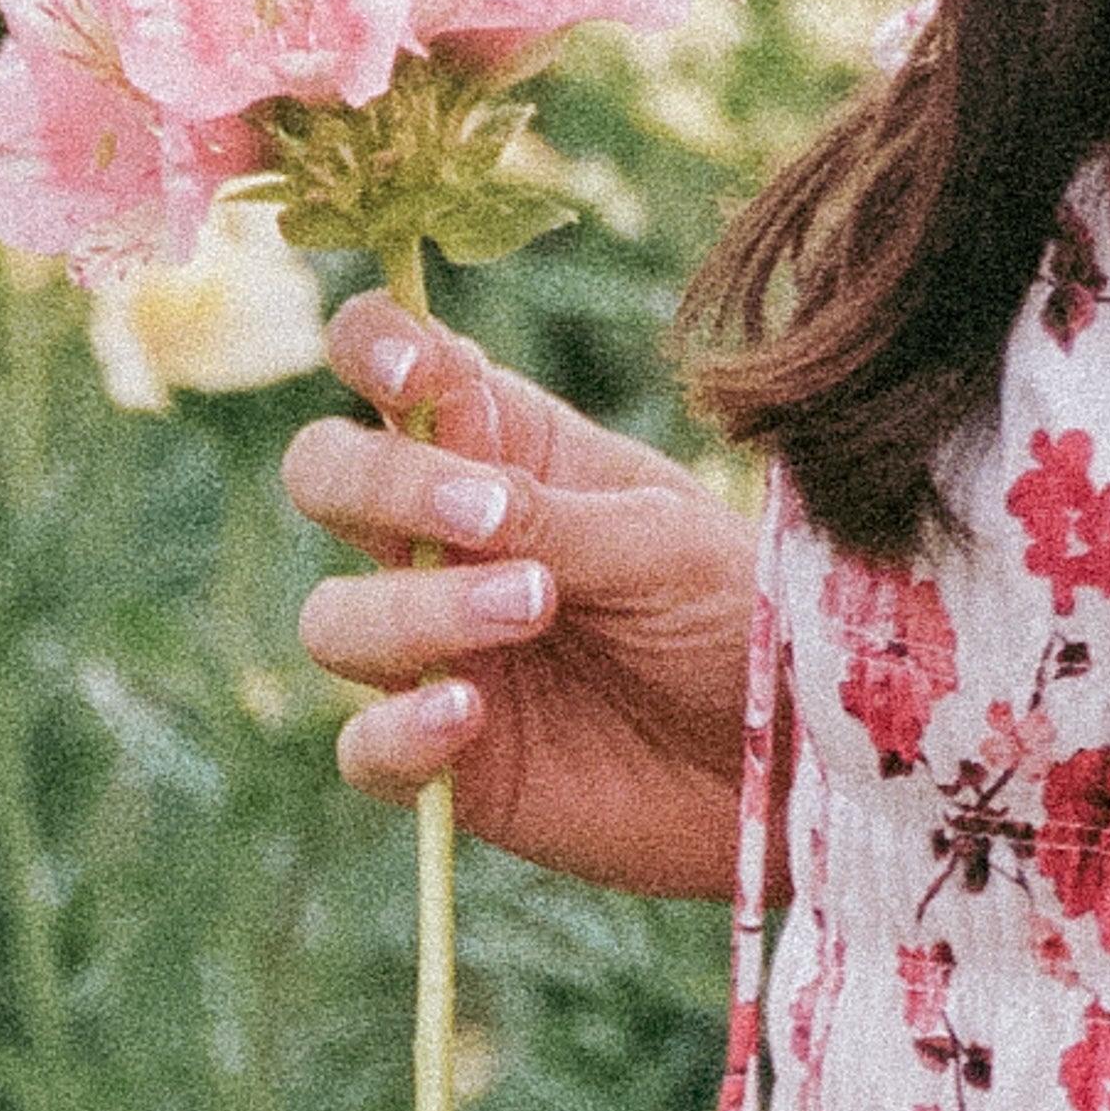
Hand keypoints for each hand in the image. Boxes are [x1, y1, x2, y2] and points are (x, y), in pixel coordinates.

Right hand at [281, 294, 761, 901]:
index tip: (413, 377)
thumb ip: (547, 507)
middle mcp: (443, 541)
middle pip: (325, 477)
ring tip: (535, 610)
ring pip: (333, 618)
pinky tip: (467, 716)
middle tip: (487, 516)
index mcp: (499, 448)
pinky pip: (365, 749)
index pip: (386, 365)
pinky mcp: (444, 761)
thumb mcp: (657, 542)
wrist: (784, 757)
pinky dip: (399, 730)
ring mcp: (432, 651)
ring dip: (415, 609)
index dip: (374, 349)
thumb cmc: (731, 619)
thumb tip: (448, 449)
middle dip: (377, 483)